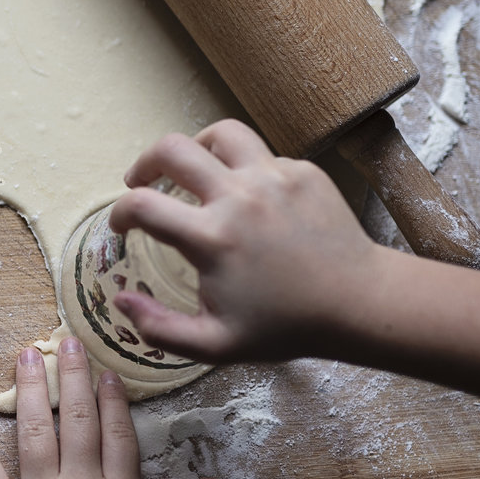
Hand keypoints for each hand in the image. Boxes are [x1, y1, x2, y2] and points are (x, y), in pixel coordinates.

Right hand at [107, 119, 384, 363]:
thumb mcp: (215, 344)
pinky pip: (261, 156)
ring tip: (193, 169)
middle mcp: (239, 196)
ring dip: (196, 147)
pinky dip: (244, 170)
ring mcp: (274, 177)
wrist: (360, 304)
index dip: (119, 213)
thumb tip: (121, 301)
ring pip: (220, 134)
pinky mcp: (303, 171)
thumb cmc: (287, 326)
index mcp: (212, 238)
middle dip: (145, 162)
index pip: (142, 205)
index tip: (120, 226)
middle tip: (141, 181)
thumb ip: (158, 328)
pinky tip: (248, 198)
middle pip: (172, 149)